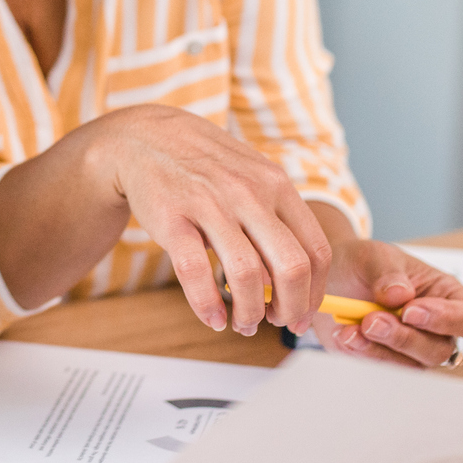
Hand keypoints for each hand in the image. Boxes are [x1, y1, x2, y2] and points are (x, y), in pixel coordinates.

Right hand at [82, 105, 331, 335]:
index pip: (316, 249)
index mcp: (276, 185)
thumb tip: (296, 281)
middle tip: (280, 323)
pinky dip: (207, 305)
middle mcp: (249, 193)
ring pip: (246, 275)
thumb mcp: (253, 179)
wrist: (146, 139)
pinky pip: (195, 272)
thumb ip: (277, 221)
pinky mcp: (172, 218)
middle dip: (290, 309)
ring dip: (249, 312)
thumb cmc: (206, 167)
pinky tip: (213, 318)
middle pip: (290, 267)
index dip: (315, 292)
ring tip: (244, 324)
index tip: (304, 313)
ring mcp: (210, 204)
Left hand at [311, 239, 462, 367]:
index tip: (410, 310)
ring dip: (380, 350)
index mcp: (447, 296)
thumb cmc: (366, 264)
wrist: (334, 278)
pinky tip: (344, 334)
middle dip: (404, 338)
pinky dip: (361, 354)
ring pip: (411, 366)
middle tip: (372, 320)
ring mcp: (412, 349)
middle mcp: (436, 328)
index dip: (447, 320)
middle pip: (440, 350)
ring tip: (352, 329)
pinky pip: (382, 369)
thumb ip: (388, 273)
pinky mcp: (385, 360)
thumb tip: (400, 295)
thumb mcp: (376, 256)